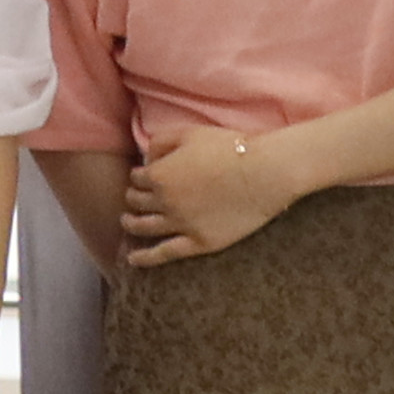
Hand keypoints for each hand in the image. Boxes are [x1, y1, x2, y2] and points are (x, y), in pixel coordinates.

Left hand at [117, 130, 299, 266]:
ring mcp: (181, 224)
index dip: (140, 175)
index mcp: (158, 175)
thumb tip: (146, 158)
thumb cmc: (230, 148)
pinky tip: (132, 259)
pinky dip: (145, 258)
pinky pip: (165, 254)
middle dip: (135, 197)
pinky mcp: (200, 242)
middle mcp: (164, 202)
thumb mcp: (188, 133)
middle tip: (138, 197)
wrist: (265, 172)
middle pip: (136, 201)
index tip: (146, 175)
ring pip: (143, 227)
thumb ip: (160, 142)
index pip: (137, 177)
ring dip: (131, 224)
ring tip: (128, 222)